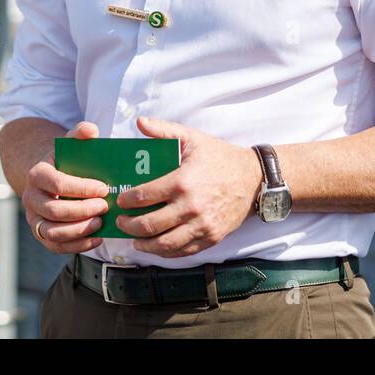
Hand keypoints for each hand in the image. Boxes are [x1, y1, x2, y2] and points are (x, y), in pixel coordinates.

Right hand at [21, 121, 109, 253]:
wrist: (46, 177)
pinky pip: (56, 246)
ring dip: (79, 230)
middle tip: (104, 206)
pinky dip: (77, 245)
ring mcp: (34, 218)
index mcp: (37, 174)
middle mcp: (30, 198)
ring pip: (53, 232)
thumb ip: (80, 134)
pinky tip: (97, 238)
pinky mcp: (41, 234)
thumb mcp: (70, 143)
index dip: (82, 188)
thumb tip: (91, 130)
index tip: (103, 188)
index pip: (58, 184)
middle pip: (54, 210)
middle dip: (82, 211)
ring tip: (100, 222)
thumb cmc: (64, 160)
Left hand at [115, 116, 264, 257]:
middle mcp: (191, 206)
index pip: (144, 197)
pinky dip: (165, 252)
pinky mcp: (211, 237)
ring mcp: (202, 225)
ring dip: (144, 244)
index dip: (127, 201)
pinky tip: (156, 246)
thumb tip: (139, 122)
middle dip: (129, 226)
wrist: (253, 178)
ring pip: (164, 243)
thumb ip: (164, 130)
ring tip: (134, 239)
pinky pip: (183, 251)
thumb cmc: (220, 157)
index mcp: (182, 181)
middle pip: (149, 225)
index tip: (120, 201)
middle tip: (121, 222)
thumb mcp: (192, 138)